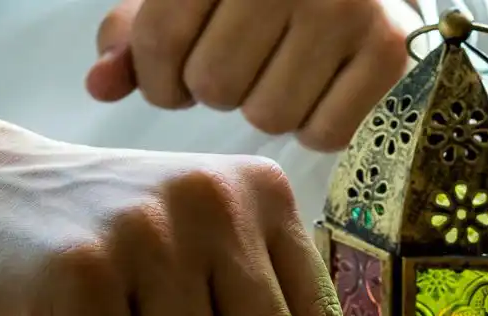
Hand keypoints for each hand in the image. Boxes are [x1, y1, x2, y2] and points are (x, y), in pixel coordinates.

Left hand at [86, 0, 410, 151]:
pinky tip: (323, 86)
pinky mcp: (389, 48)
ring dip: (266, 106)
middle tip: (241, 66)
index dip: (156, 76)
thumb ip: (143, 29)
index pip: (160, 37)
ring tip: (285, 69)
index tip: (170, 78)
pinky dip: (317, 123)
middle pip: (214, 85)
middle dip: (216, 89)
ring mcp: (345, 8)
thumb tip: (98, 85)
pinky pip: (323, 131)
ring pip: (267, 114)